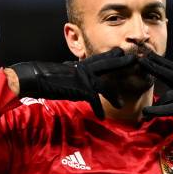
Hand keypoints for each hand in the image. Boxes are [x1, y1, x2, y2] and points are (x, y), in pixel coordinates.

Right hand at [10, 47, 135, 118]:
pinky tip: (102, 117)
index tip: (126, 55)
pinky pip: (93, 100)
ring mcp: (83, 77)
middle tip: (138, 63)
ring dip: (115, 95)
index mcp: (82, 64)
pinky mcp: (79, 88)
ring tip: (122, 104)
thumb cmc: (45, 75)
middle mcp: (85, 68)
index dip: (114, 57)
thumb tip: (74, 69)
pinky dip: (98, 109)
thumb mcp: (64, 72)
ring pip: (105, 85)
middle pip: (110, 64)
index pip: (102, 59)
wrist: (34, 77)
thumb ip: (73, 72)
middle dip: (124, 63)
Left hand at [138, 53, 172, 132]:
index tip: (146, 57)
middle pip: (168, 69)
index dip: (158, 65)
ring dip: (154, 69)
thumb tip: (165, 103)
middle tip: (139, 52)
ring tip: (141, 62)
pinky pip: (172, 107)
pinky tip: (147, 112)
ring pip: (170, 77)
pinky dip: (158, 109)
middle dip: (153, 61)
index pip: (171, 71)